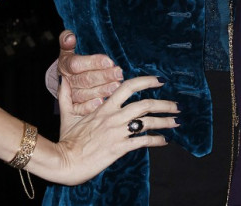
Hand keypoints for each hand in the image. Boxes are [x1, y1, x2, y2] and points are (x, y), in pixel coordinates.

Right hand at [54, 74, 179, 184]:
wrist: (64, 161)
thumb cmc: (66, 140)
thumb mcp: (67, 114)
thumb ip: (66, 96)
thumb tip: (63, 80)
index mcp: (104, 107)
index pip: (128, 87)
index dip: (146, 81)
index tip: (159, 80)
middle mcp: (114, 117)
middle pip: (145, 104)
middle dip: (164, 104)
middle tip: (176, 105)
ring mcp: (118, 132)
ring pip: (148, 122)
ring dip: (165, 121)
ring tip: (176, 122)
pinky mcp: (120, 148)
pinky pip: (143, 142)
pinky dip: (156, 141)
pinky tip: (164, 141)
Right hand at [57, 29, 123, 114]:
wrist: (64, 81)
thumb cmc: (71, 62)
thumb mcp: (67, 50)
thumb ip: (66, 40)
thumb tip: (69, 36)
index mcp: (65, 66)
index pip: (77, 64)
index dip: (93, 62)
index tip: (109, 61)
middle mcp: (67, 81)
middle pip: (85, 79)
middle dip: (104, 76)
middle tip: (119, 73)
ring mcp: (70, 95)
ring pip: (85, 94)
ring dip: (101, 91)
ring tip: (116, 86)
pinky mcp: (74, 107)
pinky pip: (81, 108)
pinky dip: (91, 106)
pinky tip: (103, 103)